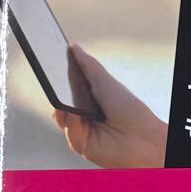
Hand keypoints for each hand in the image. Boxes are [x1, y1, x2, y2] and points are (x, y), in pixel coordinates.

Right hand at [54, 45, 166, 168]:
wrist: (142, 137)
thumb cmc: (130, 109)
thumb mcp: (105, 82)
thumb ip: (87, 65)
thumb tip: (73, 46)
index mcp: (90, 98)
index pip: (67, 87)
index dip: (58, 77)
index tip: (48, 61)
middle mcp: (84, 114)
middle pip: (60, 100)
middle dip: (55, 90)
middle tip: (49, 78)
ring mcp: (82, 130)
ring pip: (61, 117)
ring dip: (61, 107)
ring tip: (65, 100)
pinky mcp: (81, 145)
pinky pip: (68, 131)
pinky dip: (71, 123)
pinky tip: (76, 116)